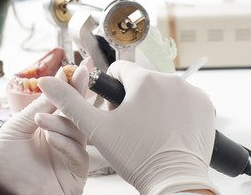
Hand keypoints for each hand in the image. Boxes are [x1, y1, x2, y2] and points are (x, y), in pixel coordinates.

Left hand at [0, 66, 88, 194]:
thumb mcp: (17, 126)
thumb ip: (40, 106)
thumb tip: (57, 82)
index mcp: (47, 129)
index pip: (64, 106)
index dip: (72, 88)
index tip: (77, 70)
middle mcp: (59, 142)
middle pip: (77, 117)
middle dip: (78, 96)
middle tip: (78, 76)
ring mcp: (67, 159)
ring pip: (80, 133)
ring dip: (62, 123)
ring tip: (41, 120)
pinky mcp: (73, 177)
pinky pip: (80, 156)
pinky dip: (67, 144)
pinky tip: (51, 138)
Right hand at [38, 60, 219, 194]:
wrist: (172, 181)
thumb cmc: (137, 156)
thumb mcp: (97, 128)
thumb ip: (70, 102)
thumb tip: (47, 82)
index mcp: (144, 80)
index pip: (119, 69)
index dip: (112, 90)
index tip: (115, 110)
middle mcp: (171, 80)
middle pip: (140, 80)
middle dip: (132, 97)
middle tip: (131, 124)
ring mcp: (190, 92)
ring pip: (160, 89)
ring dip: (153, 103)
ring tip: (149, 129)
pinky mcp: (204, 106)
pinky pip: (181, 99)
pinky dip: (173, 110)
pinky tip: (167, 129)